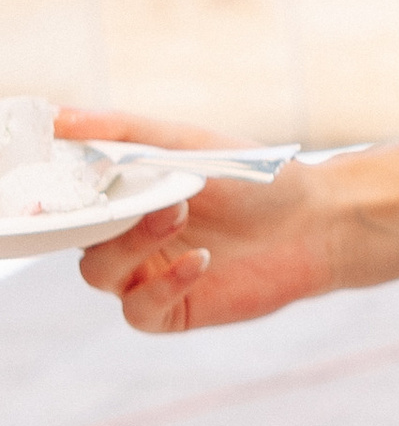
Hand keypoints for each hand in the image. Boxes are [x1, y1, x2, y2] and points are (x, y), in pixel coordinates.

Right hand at [61, 108, 345, 335]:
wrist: (314, 220)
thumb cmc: (250, 178)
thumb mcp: (183, 142)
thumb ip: (121, 131)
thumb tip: (58, 116)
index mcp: (120, 199)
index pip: (67, 202)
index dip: (56, 195)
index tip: (64, 179)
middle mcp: (126, 240)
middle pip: (76, 239)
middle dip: (94, 217)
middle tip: (127, 193)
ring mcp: (147, 277)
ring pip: (100, 274)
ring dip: (131, 243)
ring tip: (176, 210)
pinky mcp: (174, 310)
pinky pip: (141, 310)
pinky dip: (163, 284)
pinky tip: (200, 258)